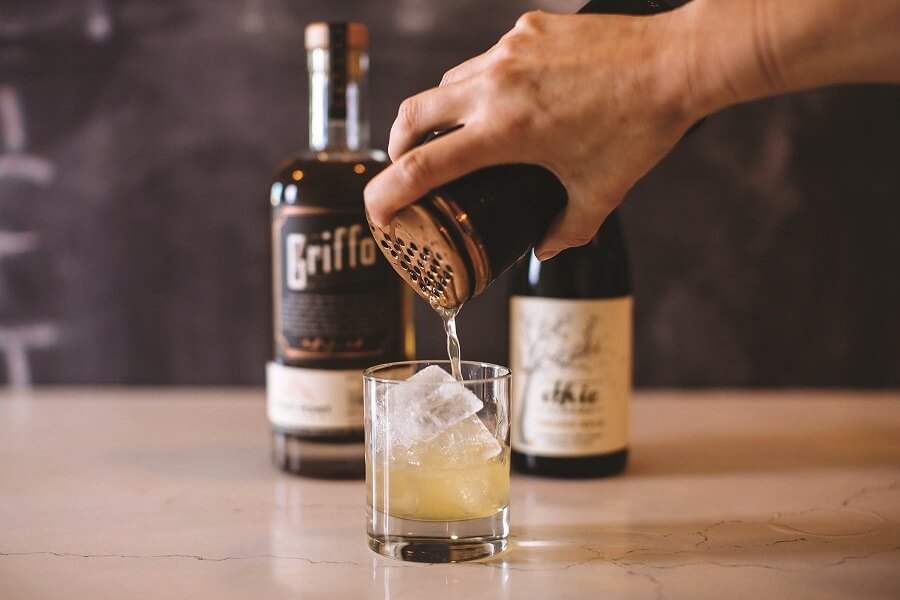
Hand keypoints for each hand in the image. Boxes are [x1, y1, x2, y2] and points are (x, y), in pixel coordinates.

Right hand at [364, 9, 698, 259]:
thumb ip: (567, 228)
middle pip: (412, 115)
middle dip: (398, 146)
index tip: (378, 211)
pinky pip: (486, 58)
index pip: (423, 166)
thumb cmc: (640, 127)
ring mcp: (509, 51)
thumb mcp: (601, 191)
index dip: (388, 193)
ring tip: (461, 135)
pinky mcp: (527, 29)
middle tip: (406, 169)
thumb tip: (544, 246)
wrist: (676, 62)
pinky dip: (483, 84)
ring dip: (440, 113)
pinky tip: (512, 99)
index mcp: (506, 131)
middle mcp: (496, 85)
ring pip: (447, 83)